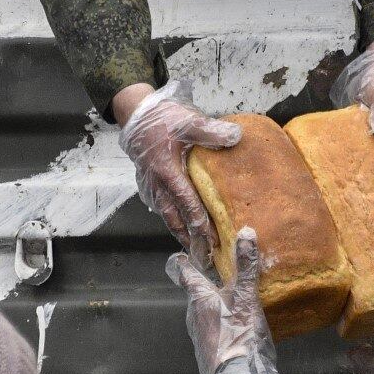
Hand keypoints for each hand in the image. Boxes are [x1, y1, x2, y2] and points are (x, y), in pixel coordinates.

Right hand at [118, 80, 241, 264]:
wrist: (137, 114)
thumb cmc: (163, 118)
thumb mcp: (189, 120)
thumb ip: (211, 131)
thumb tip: (236, 137)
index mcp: (167, 171)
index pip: (186, 202)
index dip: (199, 223)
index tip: (211, 240)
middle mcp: (157, 184)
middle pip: (174, 218)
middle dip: (190, 240)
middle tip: (205, 259)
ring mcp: (151, 186)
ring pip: (167, 216)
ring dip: (180, 234)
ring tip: (194, 252)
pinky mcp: (149, 185)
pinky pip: (162, 208)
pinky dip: (173, 221)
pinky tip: (182, 230)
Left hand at [166, 227, 295, 373]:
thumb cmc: (238, 339)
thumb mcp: (246, 299)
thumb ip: (246, 267)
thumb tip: (245, 232)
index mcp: (198, 297)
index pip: (181, 269)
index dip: (185, 253)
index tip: (196, 241)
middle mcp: (194, 314)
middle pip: (196, 287)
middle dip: (208, 272)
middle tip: (226, 258)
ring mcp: (201, 333)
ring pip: (206, 307)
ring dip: (218, 295)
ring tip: (240, 287)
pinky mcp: (211, 349)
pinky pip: (215, 324)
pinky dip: (225, 314)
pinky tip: (243, 318)